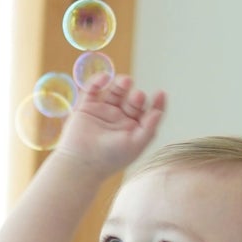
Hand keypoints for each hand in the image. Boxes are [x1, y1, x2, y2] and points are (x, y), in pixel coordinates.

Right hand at [51, 72, 166, 175]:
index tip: (160, 94)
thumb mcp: (136, 145)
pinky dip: (97, 81)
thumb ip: (149, 128)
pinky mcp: (86, 107)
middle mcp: (119, 119)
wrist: (81, 163)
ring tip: (125, 82)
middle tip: (137, 97)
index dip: (155, 102)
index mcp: (132, 129)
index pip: (147, 112)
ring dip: (121, 85)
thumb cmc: (109, 158)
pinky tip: (104, 78)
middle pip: (131, 100)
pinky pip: (92, 90)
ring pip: (114, 92)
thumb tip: (159, 112)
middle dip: (136, 97)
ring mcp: (102, 112)